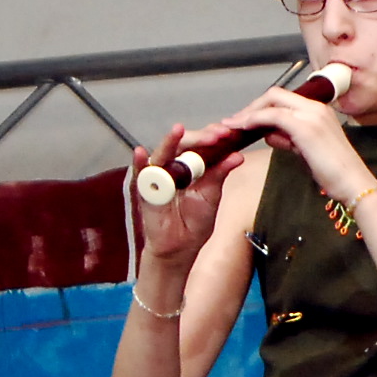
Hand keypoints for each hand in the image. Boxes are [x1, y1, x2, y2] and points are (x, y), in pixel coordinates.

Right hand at [131, 127, 245, 271]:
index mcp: (191, 165)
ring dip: (170, 142)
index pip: (200, 144)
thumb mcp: (211, 195)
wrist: (181, 246)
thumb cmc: (195, 220)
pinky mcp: (145, 189)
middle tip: (216, 134)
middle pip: (183, 144)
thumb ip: (220, 174)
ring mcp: (158, 175)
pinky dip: (139, 163)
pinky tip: (141, 153)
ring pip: (162, 154)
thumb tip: (237, 156)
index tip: (228, 133)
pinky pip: (140, 174)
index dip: (212, 137)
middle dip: (199, 137)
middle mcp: (173, 166)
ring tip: (178, 130)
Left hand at [213, 84, 362, 199]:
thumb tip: (269, 134)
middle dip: (253, 106)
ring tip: (234, 126)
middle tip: (236, 122)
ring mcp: (310, 115)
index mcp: (320, 111)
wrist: (354, 183)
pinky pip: (272, 116)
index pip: (285, 99)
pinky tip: (243, 129)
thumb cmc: (335, 172)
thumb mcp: (307, 151)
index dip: (263, 107)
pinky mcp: (304, 127)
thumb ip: (289, 138)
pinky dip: (254, 120)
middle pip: (275, 94)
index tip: (248, 120)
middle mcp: (316, 107)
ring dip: (249, 113)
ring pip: (271, 102)